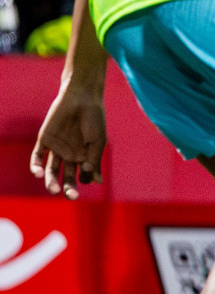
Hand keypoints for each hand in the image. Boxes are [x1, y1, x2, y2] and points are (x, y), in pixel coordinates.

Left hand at [30, 81, 106, 198]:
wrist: (81, 98)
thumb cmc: (94, 119)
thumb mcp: (98, 141)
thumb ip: (95, 160)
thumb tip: (95, 182)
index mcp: (85, 156)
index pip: (82, 176)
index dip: (84, 181)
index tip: (87, 176)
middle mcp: (70, 155)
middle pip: (67, 176)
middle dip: (69, 187)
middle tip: (71, 196)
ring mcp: (56, 148)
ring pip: (51, 170)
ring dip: (51, 181)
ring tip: (53, 189)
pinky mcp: (44, 140)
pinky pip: (37, 156)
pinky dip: (36, 166)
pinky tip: (39, 173)